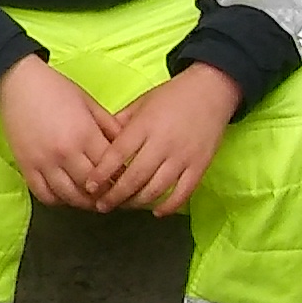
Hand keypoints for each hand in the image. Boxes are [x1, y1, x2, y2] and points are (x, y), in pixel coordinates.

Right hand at [0, 57, 118, 207]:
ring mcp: (44, 163)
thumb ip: (109, 125)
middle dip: (105, 194)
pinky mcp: (27, 168)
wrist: (18, 83)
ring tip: (92, 200)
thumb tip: (127, 145)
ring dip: (84, 202)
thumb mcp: (89, 102)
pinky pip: (45, 195)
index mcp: (84, 134)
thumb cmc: (56, 89)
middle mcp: (65, 153)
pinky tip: (66, 196)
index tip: (126, 180)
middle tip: (112, 195)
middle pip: (92, 187)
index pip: (109, 167)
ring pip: (70, 196)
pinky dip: (58, 200)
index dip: (120, 177)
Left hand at [91, 63, 240, 214]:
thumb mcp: (141, 102)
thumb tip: (99, 142)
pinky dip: (168, 206)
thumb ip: (121, 122)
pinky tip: (156, 212)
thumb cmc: (172, 96)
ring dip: (137, 203)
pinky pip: (183, 193)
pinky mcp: (199, 166)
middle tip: (102, 205)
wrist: (211, 90)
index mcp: (144, 125)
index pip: (117, 154)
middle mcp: (162, 143)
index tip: (89, 187)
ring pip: (156, 189)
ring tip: (125, 207)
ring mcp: (182, 156)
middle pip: (134, 177)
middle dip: (115, 195)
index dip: (101, 174)